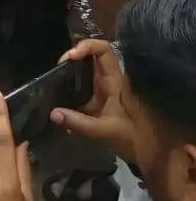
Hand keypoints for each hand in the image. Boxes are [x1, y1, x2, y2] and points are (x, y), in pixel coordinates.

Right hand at [50, 40, 135, 162]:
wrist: (149, 154)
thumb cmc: (132, 139)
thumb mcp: (105, 132)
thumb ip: (79, 124)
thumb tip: (52, 113)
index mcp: (115, 81)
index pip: (103, 50)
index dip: (86, 45)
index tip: (70, 57)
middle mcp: (110, 80)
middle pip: (92, 55)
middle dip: (74, 56)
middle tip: (59, 67)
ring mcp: (105, 89)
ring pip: (87, 68)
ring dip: (72, 69)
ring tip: (57, 78)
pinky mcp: (100, 99)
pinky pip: (84, 83)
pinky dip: (72, 84)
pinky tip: (62, 95)